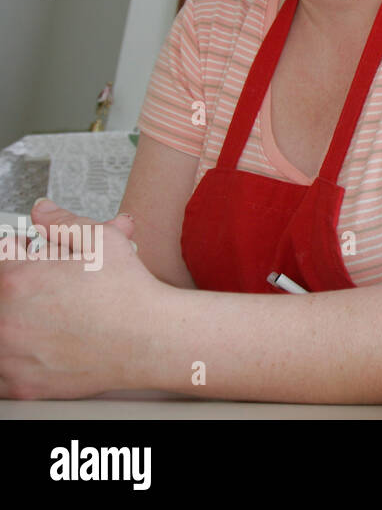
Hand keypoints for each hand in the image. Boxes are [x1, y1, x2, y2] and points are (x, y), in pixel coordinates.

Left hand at [0, 199, 161, 398]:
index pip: (1, 257)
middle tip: (54, 290)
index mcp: (15, 280)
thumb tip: (43, 212)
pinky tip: (48, 345)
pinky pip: (3, 372)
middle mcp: (4, 319)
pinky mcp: (19, 385)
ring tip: (54, 318)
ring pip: (3, 331)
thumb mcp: (101, 241)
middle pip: (2, 296)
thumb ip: (63, 223)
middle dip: (26, 288)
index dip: (23, 255)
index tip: (37, 260)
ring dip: (18, 322)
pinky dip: (19, 358)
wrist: (150, 340)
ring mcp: (8, 356)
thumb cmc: (129, 294)